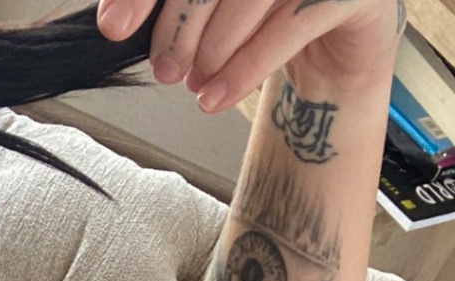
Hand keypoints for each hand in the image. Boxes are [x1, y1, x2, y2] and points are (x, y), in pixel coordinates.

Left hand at [96, 0, 402, 112]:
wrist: (338, 46)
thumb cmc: (270, 16)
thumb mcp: (216, 5)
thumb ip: (176, 4)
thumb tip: (115, 20)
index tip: (115, 27)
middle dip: (181, 25)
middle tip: (165, 69)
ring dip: (214, 49)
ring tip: (195, 84)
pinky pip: (289, 26)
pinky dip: (246, 68)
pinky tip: (215, 98)